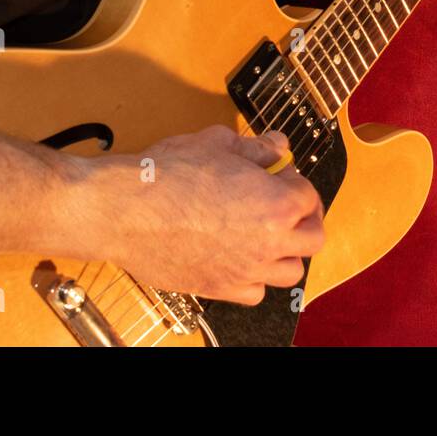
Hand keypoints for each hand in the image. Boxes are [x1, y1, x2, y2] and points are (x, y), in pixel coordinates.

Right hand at [81, 125, 324, 305]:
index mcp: (276, 203)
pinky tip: (241, 258)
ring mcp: (245, 270)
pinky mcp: (219, 288)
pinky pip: (256, 292)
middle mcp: (268, 242)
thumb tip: (277, 145)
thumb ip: (256, 146)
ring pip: (290, 271)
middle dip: (304, 218)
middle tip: (286, 206)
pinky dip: (255, 278)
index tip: (280, 175)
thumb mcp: (217, 143)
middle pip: (313, 238)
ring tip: (268, 234)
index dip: (295, 180)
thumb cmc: (166, 173)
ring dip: (286, 252)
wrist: (123, 210)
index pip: (309, 195)